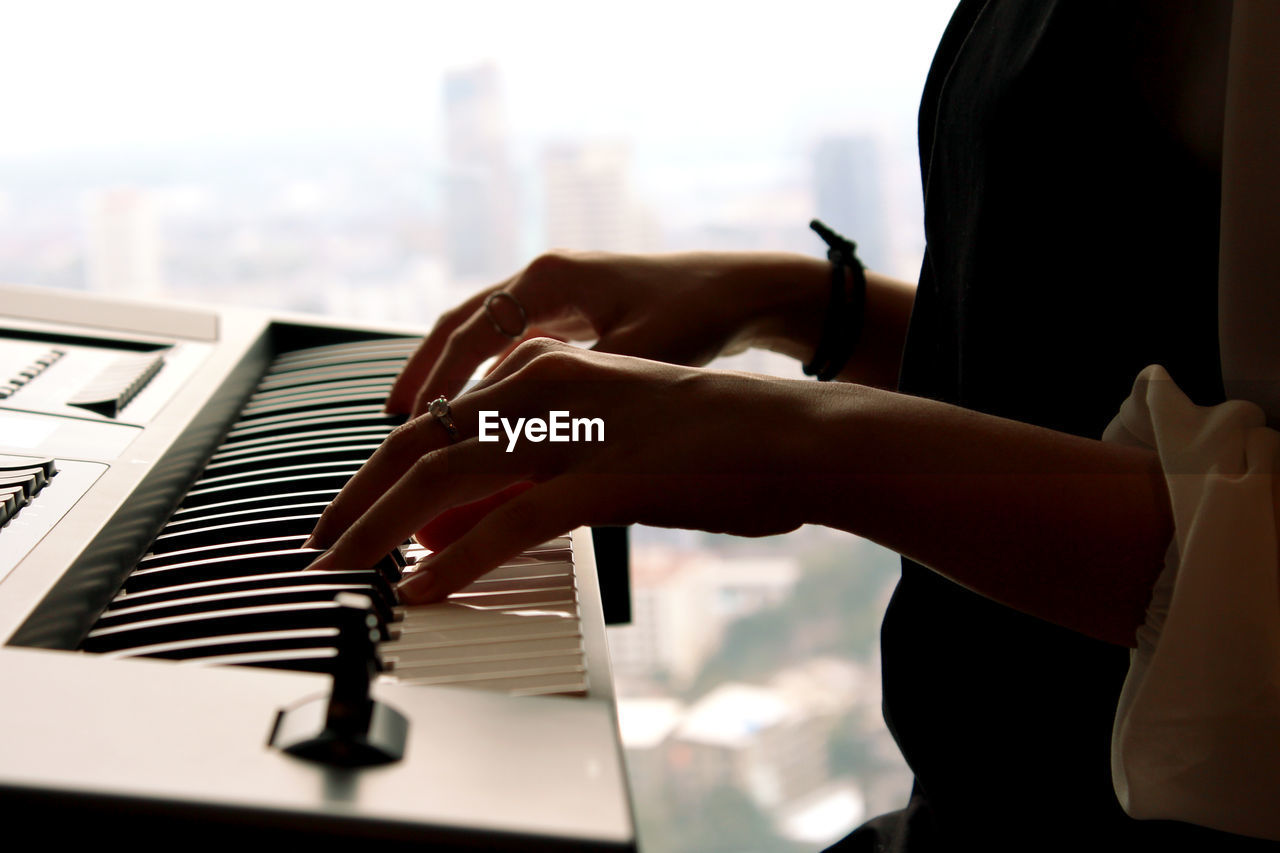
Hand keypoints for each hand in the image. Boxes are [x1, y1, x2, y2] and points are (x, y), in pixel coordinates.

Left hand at [307, 338, 826, 602]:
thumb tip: (461, 522)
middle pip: (420, 444)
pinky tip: (423, 589)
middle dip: (357, 501)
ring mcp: (573, 430)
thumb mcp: (608, 444)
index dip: (379, 473)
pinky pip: (510, 523)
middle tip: (320, 549)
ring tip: (343, 572)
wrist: (793, 437)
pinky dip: (457, 559)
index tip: (348, 515)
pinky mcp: (605, 476)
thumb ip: (532, 475)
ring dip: (381, 529)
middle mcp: (546, 390)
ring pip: (446, 478)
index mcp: (545, 376)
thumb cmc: (710, 446)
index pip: (435, 423)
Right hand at [385, 251, 830, 416]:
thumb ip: (576, 402)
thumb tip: (519, 454)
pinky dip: (492, 381)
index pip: (467, 332)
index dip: (434, 382)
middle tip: (392, 425)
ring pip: (485, 339)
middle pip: (461, 329)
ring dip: (455, 380)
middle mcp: (544, 280)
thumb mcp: (637, 359)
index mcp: (549, 279)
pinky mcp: (576, 316)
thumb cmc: (700, 317)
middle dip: (425, 377)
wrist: (747, 292)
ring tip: (424, 427)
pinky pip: (514, 347)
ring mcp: (558, 296)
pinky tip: (486, 418)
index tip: (406, 425)